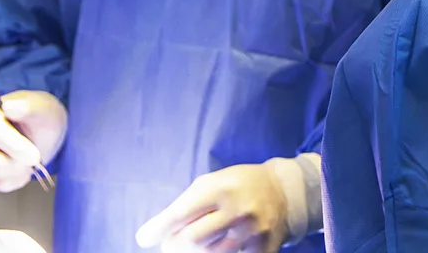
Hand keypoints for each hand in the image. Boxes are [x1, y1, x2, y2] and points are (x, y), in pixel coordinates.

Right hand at [0, 89, 67, 192]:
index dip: (15, 146)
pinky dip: (13, 180)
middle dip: (10, 163)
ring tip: (30, 162)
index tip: (35, 156)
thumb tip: (9, 107)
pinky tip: (23, 169)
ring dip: (13, 172)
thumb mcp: (44, 109)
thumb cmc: (41, 117)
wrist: (43, 132)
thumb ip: (29, 108)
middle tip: (33, 161)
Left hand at [136, 162, 292, 252]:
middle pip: (194, 239)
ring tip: (193, 243)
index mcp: (221, 188)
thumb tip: (159, 230)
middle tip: (169, 245)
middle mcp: (237, 210)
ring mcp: (253, 232)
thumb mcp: (212, 182)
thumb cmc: (237, 185)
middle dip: (175, 245)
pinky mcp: (265, 249)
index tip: (143, 238)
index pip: (182, 211)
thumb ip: (187, 203)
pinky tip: (217, 247)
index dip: (160, 227)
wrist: (284, 191)